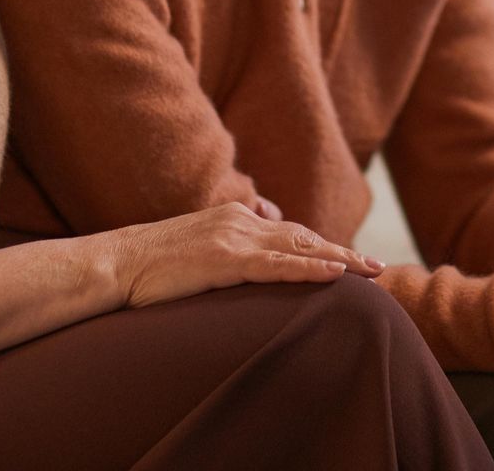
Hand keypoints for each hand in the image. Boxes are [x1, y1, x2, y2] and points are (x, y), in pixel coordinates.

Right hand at [106, 202, 383, 308]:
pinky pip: (278, 265)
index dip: (322, 246)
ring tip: (372, 271)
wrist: (115, 263)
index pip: (289, 232)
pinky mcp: (226, 260)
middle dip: (343, 252)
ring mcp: (234, 239)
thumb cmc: (148, 265)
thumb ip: (224, 244)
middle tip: (377, 267)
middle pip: (305, 236)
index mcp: (234, 219)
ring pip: (300, 247)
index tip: (350, 259)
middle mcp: (240, 222)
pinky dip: (311, 268)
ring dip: (341, 260)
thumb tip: (249, 242)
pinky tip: (337, 274)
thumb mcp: (193, 248)